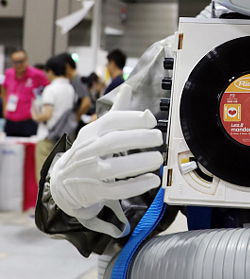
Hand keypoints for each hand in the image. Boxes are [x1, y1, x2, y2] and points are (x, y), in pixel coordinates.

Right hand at [50, 101, 162, 236]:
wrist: (63, 182)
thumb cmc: (88, 151)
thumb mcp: (97, 129)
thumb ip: (116, 111)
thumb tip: (128, 87)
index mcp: (90, 133)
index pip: (110, 121)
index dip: (131, 119)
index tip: (151, 119)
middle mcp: (87, 151)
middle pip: (112, 142)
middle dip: (138, 138)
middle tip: (158, 138)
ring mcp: (88, 172)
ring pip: (114, 168)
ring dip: (139, 163)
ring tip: (158, 158)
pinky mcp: (93, 191)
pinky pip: (115, 190)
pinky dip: (135, 186)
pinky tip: (151, 180)